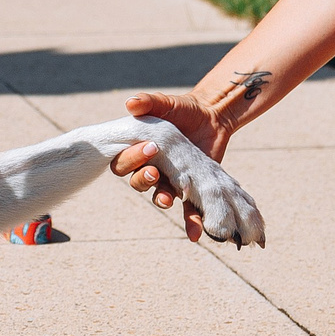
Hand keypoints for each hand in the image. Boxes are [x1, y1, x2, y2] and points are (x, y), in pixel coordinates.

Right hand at [104, 99, 264, 246]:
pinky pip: (187, 211)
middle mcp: (150, 168)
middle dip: (144, 179)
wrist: (210, 117)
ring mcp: (170, 181)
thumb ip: (148, 102)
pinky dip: (191, 222)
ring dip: (162, 200)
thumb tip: (131, 102)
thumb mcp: (165, 103)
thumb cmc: (181, 109)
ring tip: (169, 200)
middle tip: (155, 172)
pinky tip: (195, 233)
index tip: (150, 147)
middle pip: (137, 182)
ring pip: (159, 197)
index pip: (124, 162)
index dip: (132, 158)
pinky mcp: (189, 190)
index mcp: (138, 150)